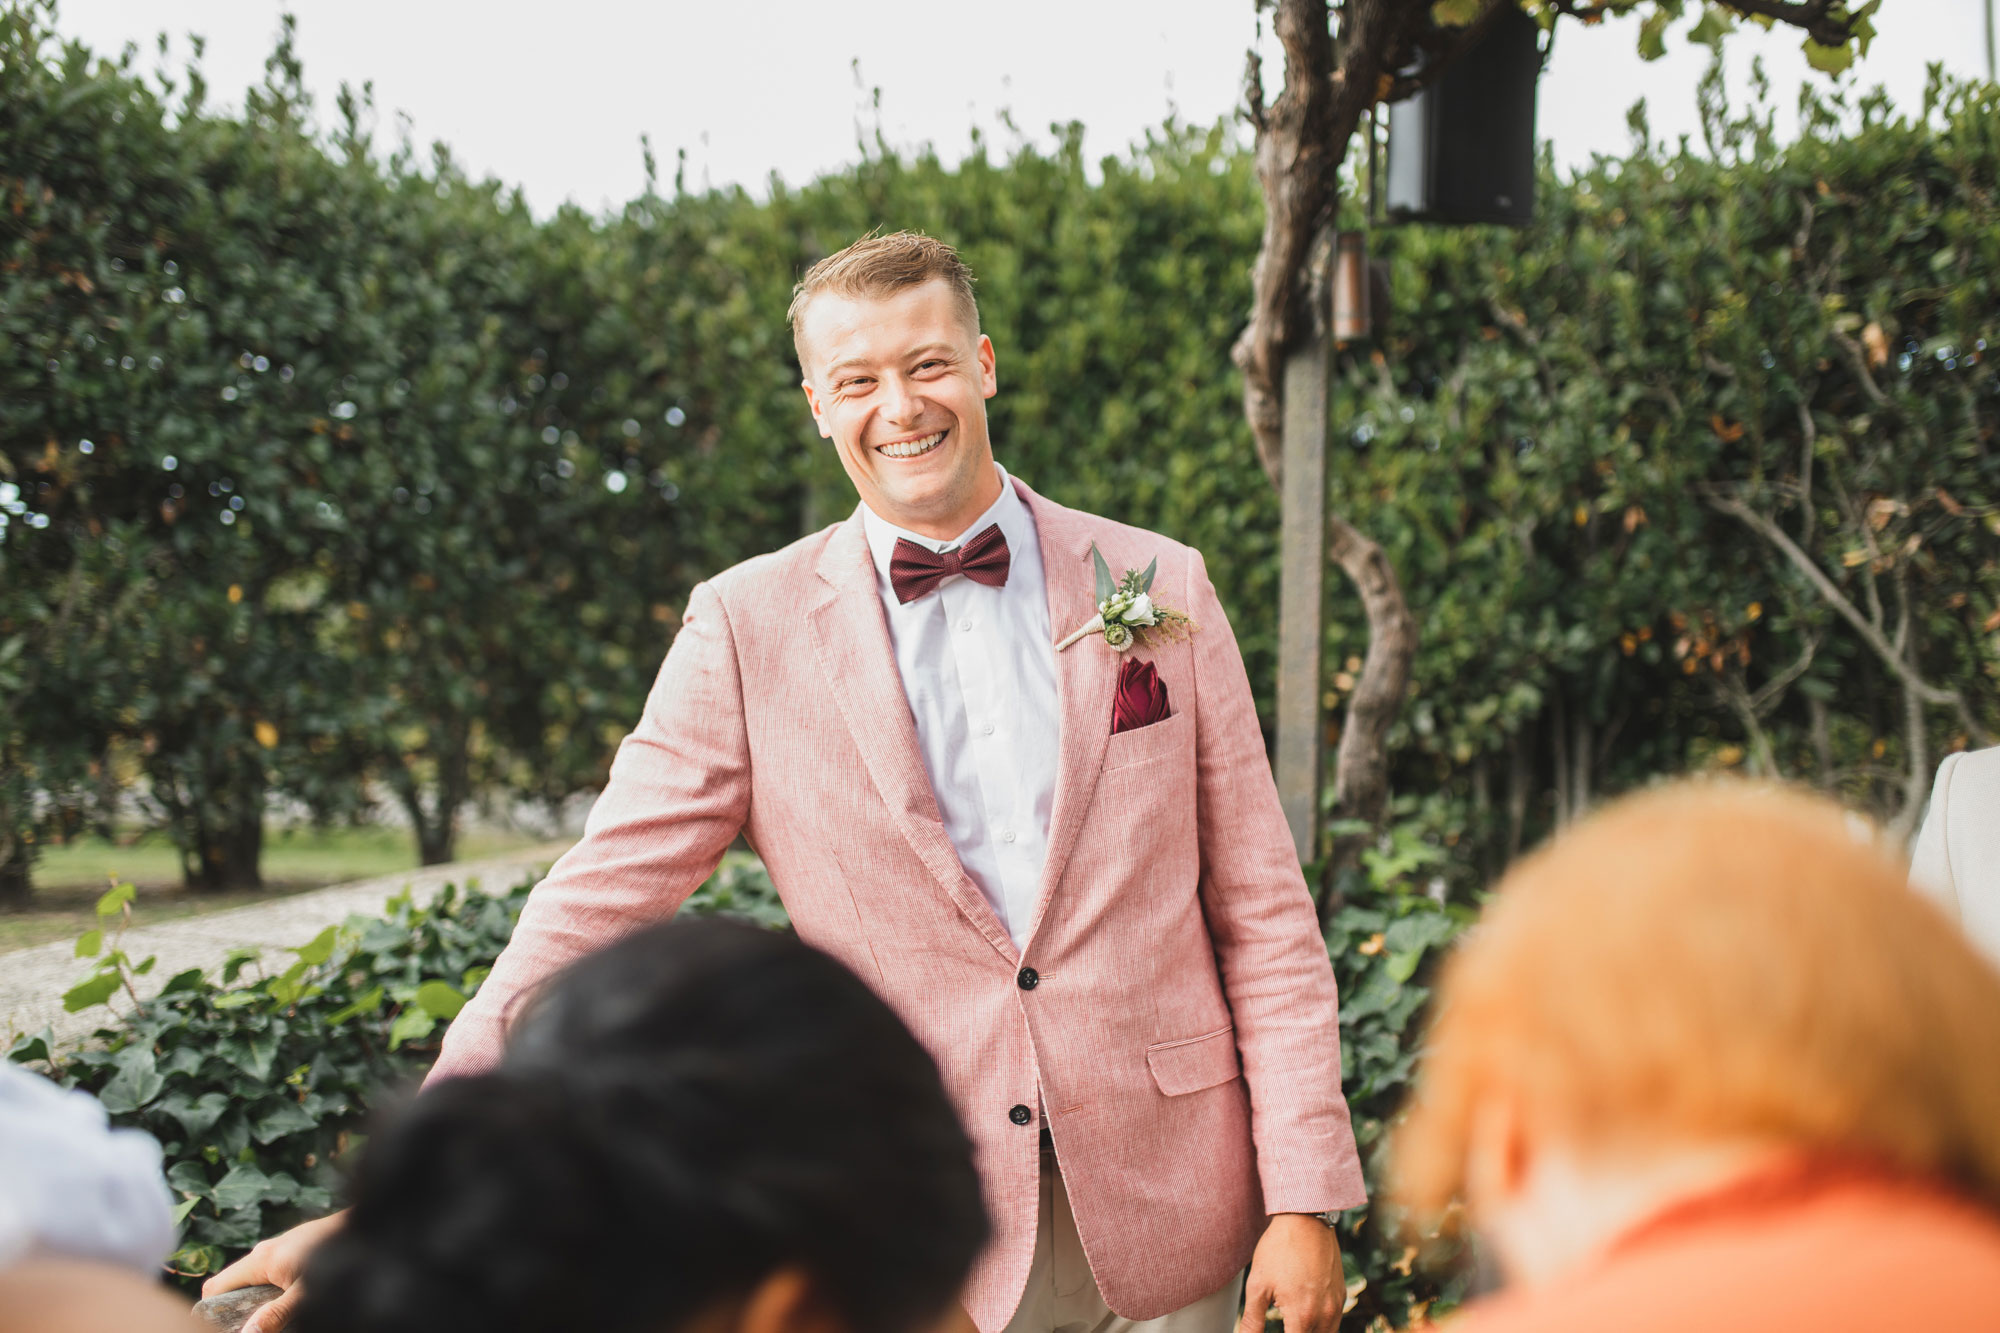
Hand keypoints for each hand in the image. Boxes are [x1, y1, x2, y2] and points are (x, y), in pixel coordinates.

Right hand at [201, 1210, 347, 1332]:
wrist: (364, 1225)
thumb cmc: (335, 1254)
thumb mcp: (304, 1292)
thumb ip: (276, 1313)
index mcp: (260, 1259)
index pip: (215, 1287)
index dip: (213, 1311)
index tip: (224, 1326)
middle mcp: (264, 1251)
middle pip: (234, 1286)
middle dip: (239, 1309)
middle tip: (254, 1324)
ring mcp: (278, 1249)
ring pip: (254, 1281)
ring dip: (259, 1302)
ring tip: (274, 1317)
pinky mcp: (293, 1250)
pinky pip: (272, 1274)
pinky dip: (273, 1290)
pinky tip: (291, 1301)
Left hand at [1238, 1213, 1345, 1332]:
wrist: (1305, 1220)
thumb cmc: (1279, 1249)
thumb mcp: (1258, 1285)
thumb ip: (1253, 1321)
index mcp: (1303, 1316)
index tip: (1275, 1329)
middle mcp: (1325, 1315)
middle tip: (1282, 1324)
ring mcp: (1336, 1305)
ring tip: (1291, 1324)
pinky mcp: (1341, 1294)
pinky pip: (1334, 1322)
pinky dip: (1321, 1326)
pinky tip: (1304, 1317)